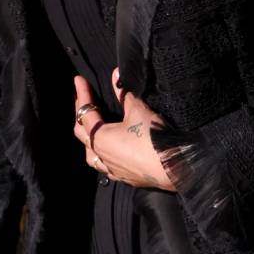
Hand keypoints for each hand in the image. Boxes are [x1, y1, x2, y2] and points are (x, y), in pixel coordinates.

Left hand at [72, 68, 173, 190]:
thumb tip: (117, 76)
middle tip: (82, 100)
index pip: (85, 112)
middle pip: (82, 134)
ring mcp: (112, 170)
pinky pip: (106, 167)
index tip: (78, 80)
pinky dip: (103, 157)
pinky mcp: (125, 178)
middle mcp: (102, 156)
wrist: (174, 167)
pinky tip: (110, 154)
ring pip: (91, 155)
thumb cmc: (153, 138)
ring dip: (88, 140)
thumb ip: (124, 94)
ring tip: (91, 130)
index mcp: (100, 138)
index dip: (83, 94)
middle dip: (80, 115)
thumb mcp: (138, 110)